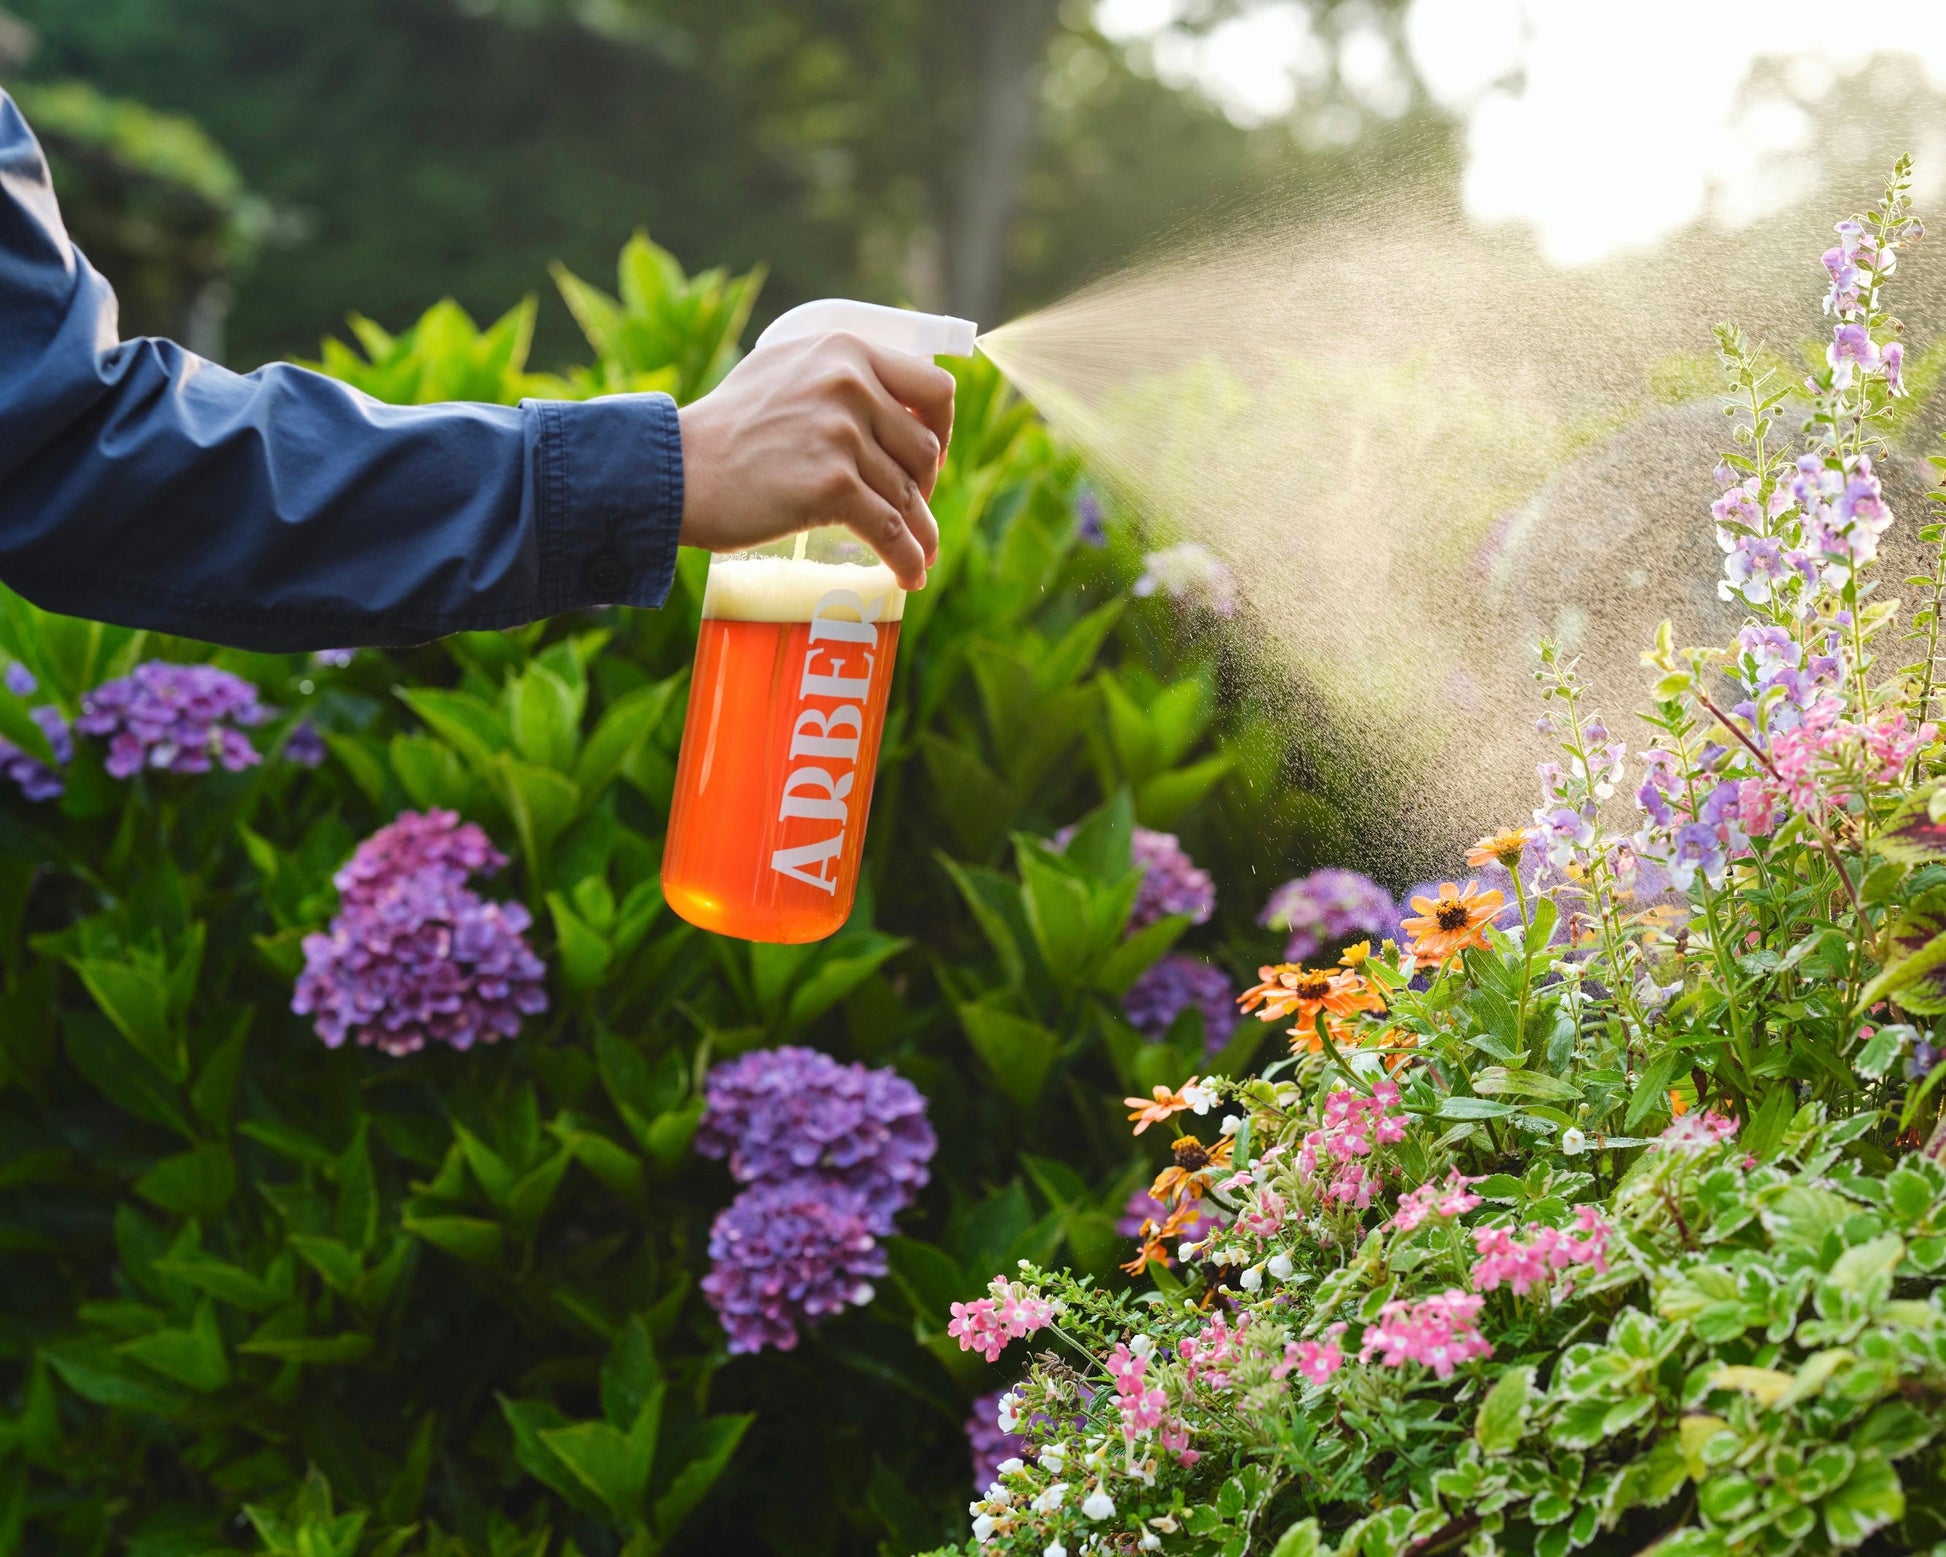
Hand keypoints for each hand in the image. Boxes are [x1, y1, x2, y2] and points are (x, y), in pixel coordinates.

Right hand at [676, 330, 956, 590]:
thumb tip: (887, 405)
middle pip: (924, 449)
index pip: (934, 386)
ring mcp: (842, 434)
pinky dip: (907, 559)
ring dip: (920, 533)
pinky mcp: (832, 485)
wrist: (674, 469)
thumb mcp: (784, 372)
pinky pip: (889, 531)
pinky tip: (911, 576)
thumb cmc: (724, 431)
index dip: (942, 429)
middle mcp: (850, 384)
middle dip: (923, 487)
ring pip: (908, 496)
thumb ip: (835, 377)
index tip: (928, 457)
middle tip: (908, 508)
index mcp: (845, 350)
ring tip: (920, 555)